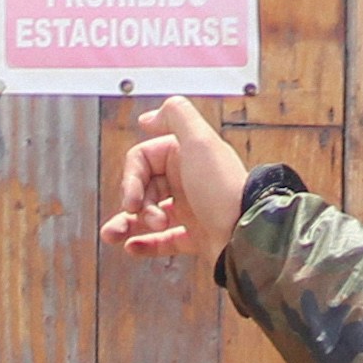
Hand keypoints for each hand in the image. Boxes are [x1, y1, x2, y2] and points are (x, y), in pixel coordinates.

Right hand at [104, 93, 255, 263]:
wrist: (248, 235)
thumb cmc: (223, 190)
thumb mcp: (200, 141)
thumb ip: (176, 115)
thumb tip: (147, 118)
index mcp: (186, 156)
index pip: (142, 160)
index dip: (131, 178)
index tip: (132, 199)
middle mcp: (189, 181)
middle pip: (144, 187)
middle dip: (135, 204)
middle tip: (143, 217)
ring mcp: (193, 210)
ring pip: (150, 214)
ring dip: (128, 224)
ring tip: (114, 236)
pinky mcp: (197, 238)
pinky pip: (165, 241)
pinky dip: (146, 244)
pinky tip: (131, 247)